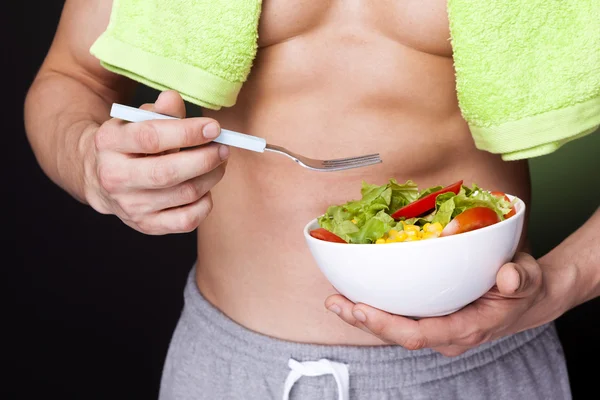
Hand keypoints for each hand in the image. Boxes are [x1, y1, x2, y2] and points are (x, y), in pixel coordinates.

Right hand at [84, 90, 228, 233]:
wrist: (102, 177)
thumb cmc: (130, 143)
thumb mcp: (138, 120)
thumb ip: (160, 110)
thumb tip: (173, 99)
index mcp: (109, 143)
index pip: (151, 138)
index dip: (187, 132)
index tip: (214, 128)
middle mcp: (114, 178)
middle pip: (167, 173)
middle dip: (204, 159)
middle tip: (223, 149)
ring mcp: (130, 206)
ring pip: (183, 195)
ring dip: (210, 177)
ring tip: (218, 163)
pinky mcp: (146, 225)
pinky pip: (186, 220)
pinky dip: (204, 204)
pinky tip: (205, 189)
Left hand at [325, 252, 570, 355]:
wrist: (524, 297)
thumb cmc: (522, 285)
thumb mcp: (527, 278)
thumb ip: (519, 278)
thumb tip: (507, 277)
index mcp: (466, 327)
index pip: (421, 334)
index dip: (388, 324)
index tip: (362, 308)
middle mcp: (445, 334)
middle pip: (397, 335)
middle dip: (363, 321)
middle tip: (335, 302)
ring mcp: (435, 328)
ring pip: (392, 328)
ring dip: (361, 316)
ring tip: (333, 300)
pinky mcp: (427, 318)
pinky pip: (396, 318)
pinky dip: (373, 308)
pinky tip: (351, 294)